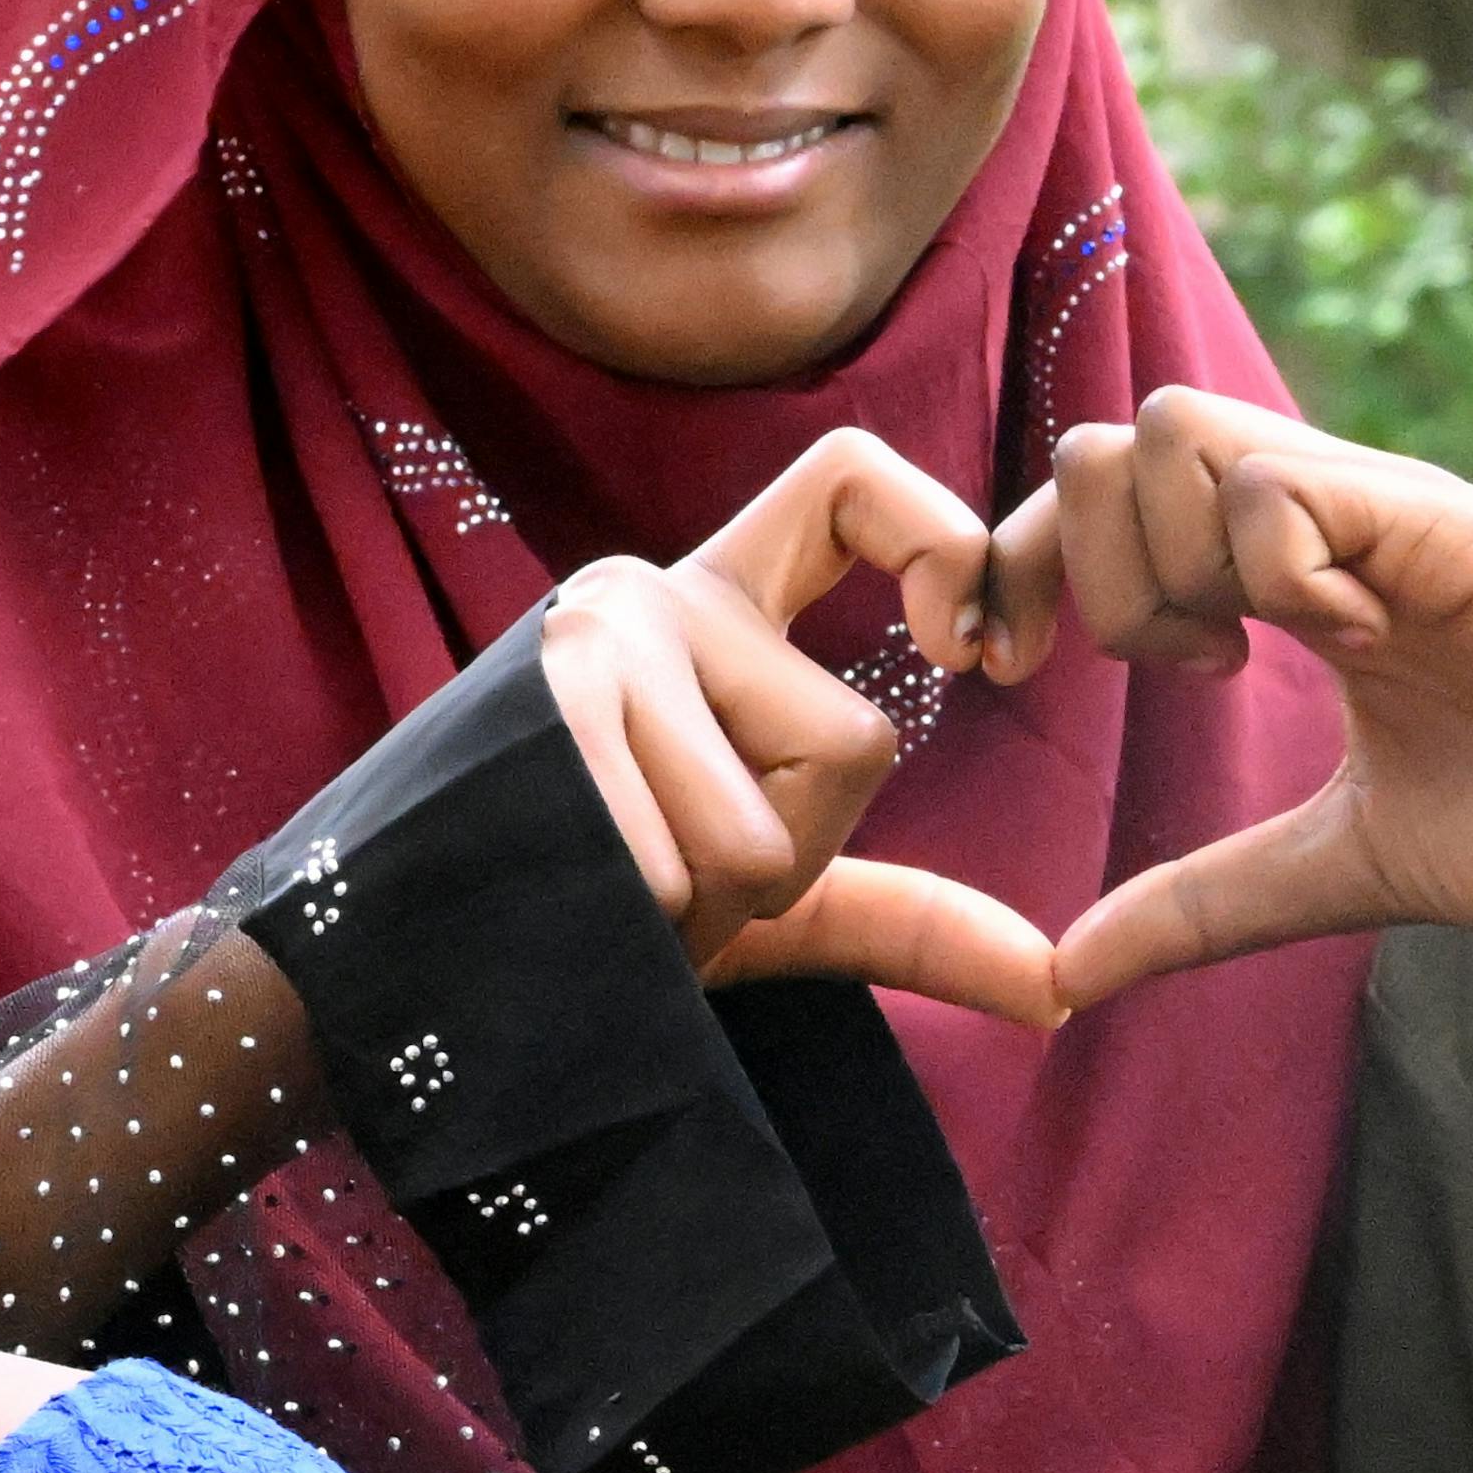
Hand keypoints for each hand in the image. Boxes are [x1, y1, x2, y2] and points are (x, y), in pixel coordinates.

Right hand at [531, 428, 1059, 1023]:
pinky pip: (680, 865)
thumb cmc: (599, 915)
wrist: (412, 969)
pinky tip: (582, 900)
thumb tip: (1061, 989)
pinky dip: (649, 924)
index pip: (855, 483)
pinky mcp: (543, 708)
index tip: (980, 654)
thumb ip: (911, 916)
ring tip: (616, 883)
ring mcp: (589, 640)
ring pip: (766, 829)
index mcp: (717, 602)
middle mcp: (651, 591)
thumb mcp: (770, 900)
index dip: (948, 542)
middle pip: (853, 739)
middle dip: (794, 854)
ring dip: (712, 905)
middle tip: (677, 865)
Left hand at [988, 389, 1472, 1002]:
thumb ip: (1198, 903)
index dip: (1027, 566)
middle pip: (1113, 440)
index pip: (1105, 498)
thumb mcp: (1332, 871)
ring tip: (1259, 656)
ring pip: (1175, 433)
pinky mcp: (1441, 522)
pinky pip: (1281, 488)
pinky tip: (1347, 647)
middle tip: (1175, 668)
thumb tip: (1064, 971)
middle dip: (1084, 562)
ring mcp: (1383, 508)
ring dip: (1176, 561)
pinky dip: (1273, 574)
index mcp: (1294, 577)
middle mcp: (1329, 518)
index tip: (1015, 668)